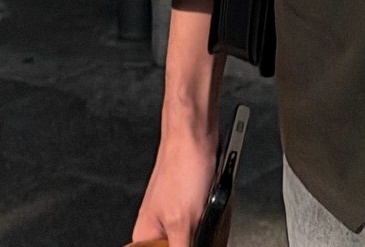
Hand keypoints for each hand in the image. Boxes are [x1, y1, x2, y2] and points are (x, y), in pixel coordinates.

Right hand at [134, 0, 223, 246]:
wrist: (196, 127)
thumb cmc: (182, 165)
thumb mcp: (184, 223)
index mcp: (146, 235)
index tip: (194, 238)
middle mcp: (159, 226)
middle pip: (188, 244)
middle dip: (204, 234)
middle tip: (204, 213)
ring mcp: (178, 211)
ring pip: (203, 232)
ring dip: (215, 218)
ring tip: (210, 197)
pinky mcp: (193, 198)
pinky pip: (210, 214)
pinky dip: (218, 206)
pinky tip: (217, 191)